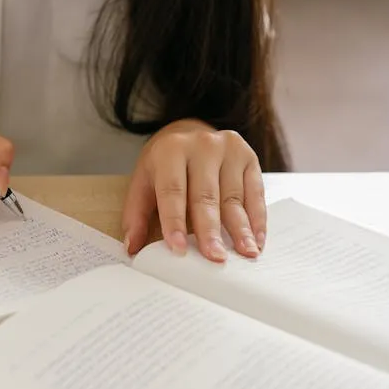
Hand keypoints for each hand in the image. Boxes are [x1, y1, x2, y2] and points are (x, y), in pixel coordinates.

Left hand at [122, 119, 264, 261]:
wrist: (190, 131)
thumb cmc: (165, 163)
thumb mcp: (143, 181)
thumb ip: (136, 214)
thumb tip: (131, 248)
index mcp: (170, 150)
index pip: (172, 190)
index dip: (174, 221)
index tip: (178, 248)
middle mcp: (202, 146)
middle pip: (205, 195)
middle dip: (210, 230)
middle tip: (215, 257)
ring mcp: (229, 150)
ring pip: (234, 196)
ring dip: (240, 229)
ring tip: (244, 253)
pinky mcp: (250, 158)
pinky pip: (256, 193)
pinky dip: (257, 219)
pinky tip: (256, 240)